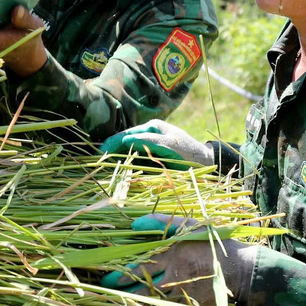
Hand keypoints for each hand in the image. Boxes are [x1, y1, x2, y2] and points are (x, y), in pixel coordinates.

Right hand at [99, 119, 214, 165]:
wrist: (208, 167)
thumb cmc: (191, 154)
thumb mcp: (170, 145)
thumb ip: (149, 141)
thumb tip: (126, 139)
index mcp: (151, 128)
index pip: (126, 134)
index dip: (112, 143)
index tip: (99, 152)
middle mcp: (148, 137)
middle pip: (124, 145)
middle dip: (111, 152)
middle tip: (97, 162)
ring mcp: (149, 150)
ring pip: (128, 156)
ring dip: (117, 162)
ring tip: (103, 169)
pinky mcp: (151, 163)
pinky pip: (135, 166)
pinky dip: (126, 170)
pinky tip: (118, 176)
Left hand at [101, 214, 256, 305]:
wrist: (238, 270)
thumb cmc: (211, 243)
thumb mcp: (188, 226)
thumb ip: (161, 223)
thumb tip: (134, 224)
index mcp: (171, 255)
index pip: (139, 266)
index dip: (121, 273)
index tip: (107, 275)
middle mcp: (173, 276)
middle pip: (141, 287)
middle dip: (123, 288)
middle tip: (108, 287)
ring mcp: (180, 292)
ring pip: (151, 300)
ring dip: (135, 298)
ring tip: (120, 296)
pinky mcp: (188, 304)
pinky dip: (153, 305)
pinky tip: (144, 303)